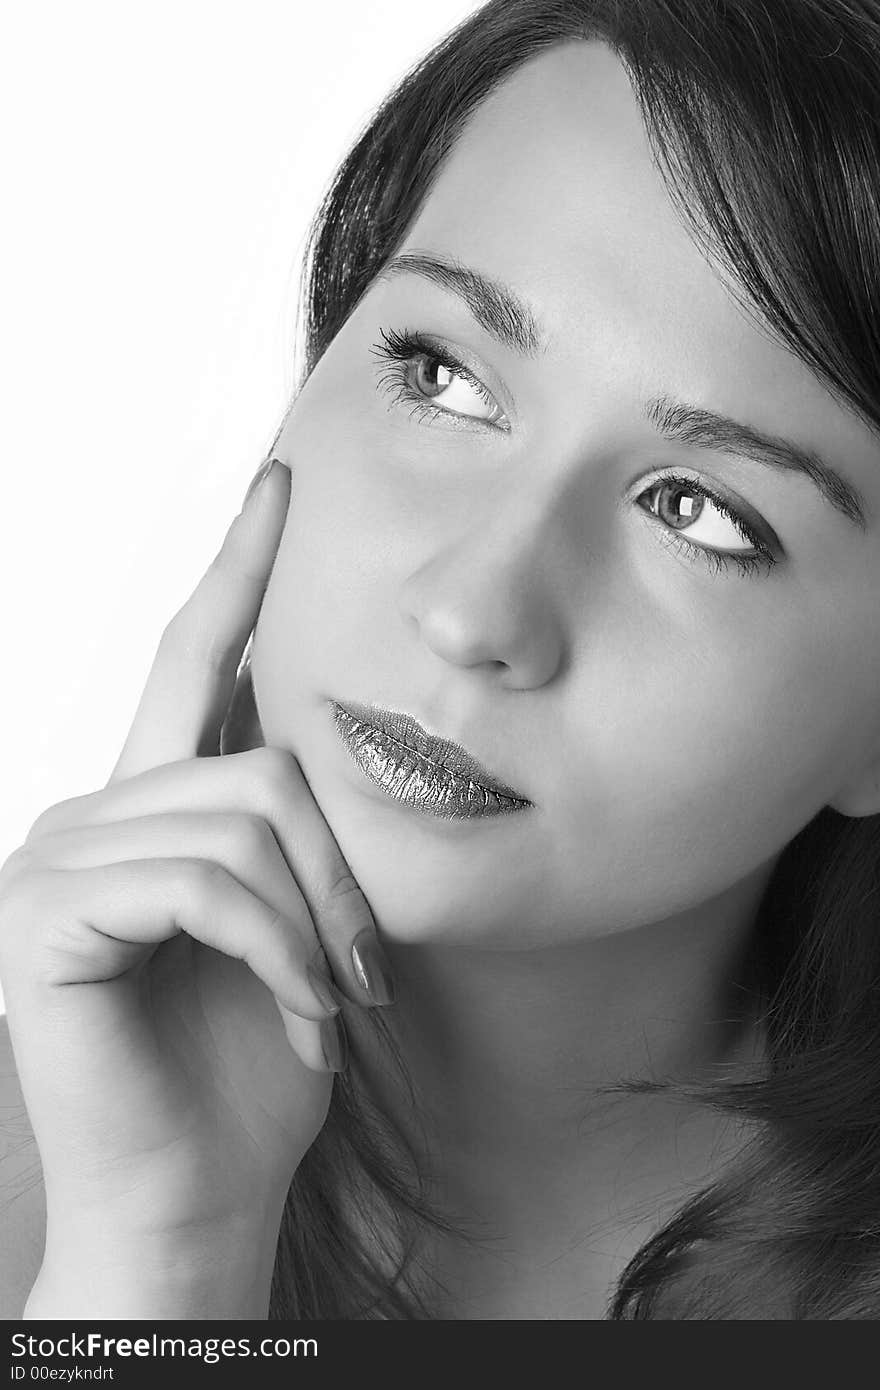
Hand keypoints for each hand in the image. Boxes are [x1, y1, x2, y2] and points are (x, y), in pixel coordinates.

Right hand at [0, 458, 393, 1305]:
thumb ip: (288, 824)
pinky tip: (292, 1010)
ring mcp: (55, 861)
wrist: (202, 1196)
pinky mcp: (44, 920)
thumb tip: (316, 735)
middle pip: (259, 763)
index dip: (238, 569)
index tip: (281, 484)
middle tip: (364, 971)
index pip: (194, 659)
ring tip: (327, 1001)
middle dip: (338, 871)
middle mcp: (90, 814)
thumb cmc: (254, 1064)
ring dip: (315, 922)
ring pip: (241, 819)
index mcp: (151, 806)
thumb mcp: (297, 922)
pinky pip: (203, 880)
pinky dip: (274, 948)